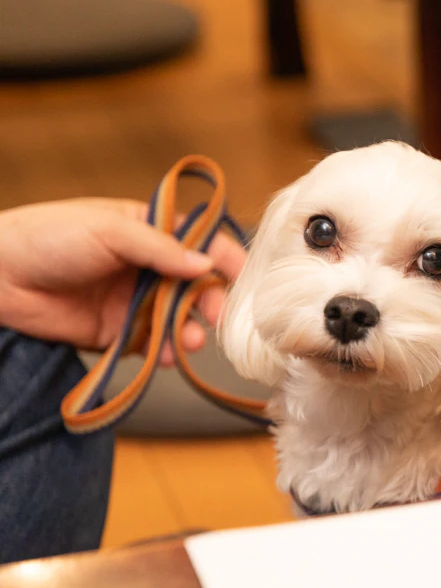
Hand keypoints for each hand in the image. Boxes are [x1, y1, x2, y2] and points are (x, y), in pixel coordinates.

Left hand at [0, 198, 246, 362]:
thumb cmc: (47, 237)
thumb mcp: (109, 231)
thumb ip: (160, 248)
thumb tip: (206, 265)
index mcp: (151, 230)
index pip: (203, 242)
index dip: (227, 259)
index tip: (246, 280)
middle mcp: (150, 266)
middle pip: (199, 286)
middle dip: (214, 302)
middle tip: (219, 318)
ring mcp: (137, 300)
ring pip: (180, 318)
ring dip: (192, 331)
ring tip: (192, 341)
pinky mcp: (120, 332)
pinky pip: (154, 344)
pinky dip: (166, 353)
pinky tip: (167, 356)